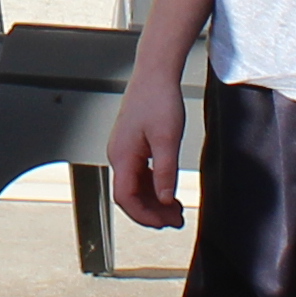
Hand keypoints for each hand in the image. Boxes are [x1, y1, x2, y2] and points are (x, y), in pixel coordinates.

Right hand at [110, 60, 189, 231]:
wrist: (155, 73)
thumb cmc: (159, 99)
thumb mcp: (168, 139)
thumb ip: (166, 172)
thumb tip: (166, 199)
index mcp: (122, 155)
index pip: (126, 198)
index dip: (144, 215)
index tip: (163, 223)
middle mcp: (118, 155)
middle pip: (130, 195)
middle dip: (152, 212)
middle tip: (176, 221)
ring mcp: (124, 150)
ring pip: (135, 186)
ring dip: (154, 201)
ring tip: (176, 211)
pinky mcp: (132, 145)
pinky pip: (140, 174)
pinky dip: (154, 187)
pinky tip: (168, 191)